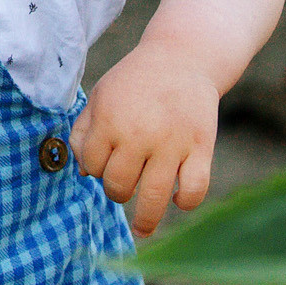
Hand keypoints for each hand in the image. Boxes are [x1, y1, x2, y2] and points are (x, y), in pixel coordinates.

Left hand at [70, 38, 219, 238]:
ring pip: (153, 198)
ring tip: (143, 227)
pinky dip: (186, 202)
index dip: (98, 169)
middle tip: (125, 187)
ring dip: (146, 219)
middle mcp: (140, 134)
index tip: (108, 163)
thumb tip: (85, 173)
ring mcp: (172, 143)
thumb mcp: (100, 96)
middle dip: (118, 192)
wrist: (182, 58)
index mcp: (110, 120)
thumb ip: (84, 133)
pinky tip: (178, 198)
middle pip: (119, 187)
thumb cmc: (135, 82)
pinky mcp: (201, 147)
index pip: (94, 167)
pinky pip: (194, 190)